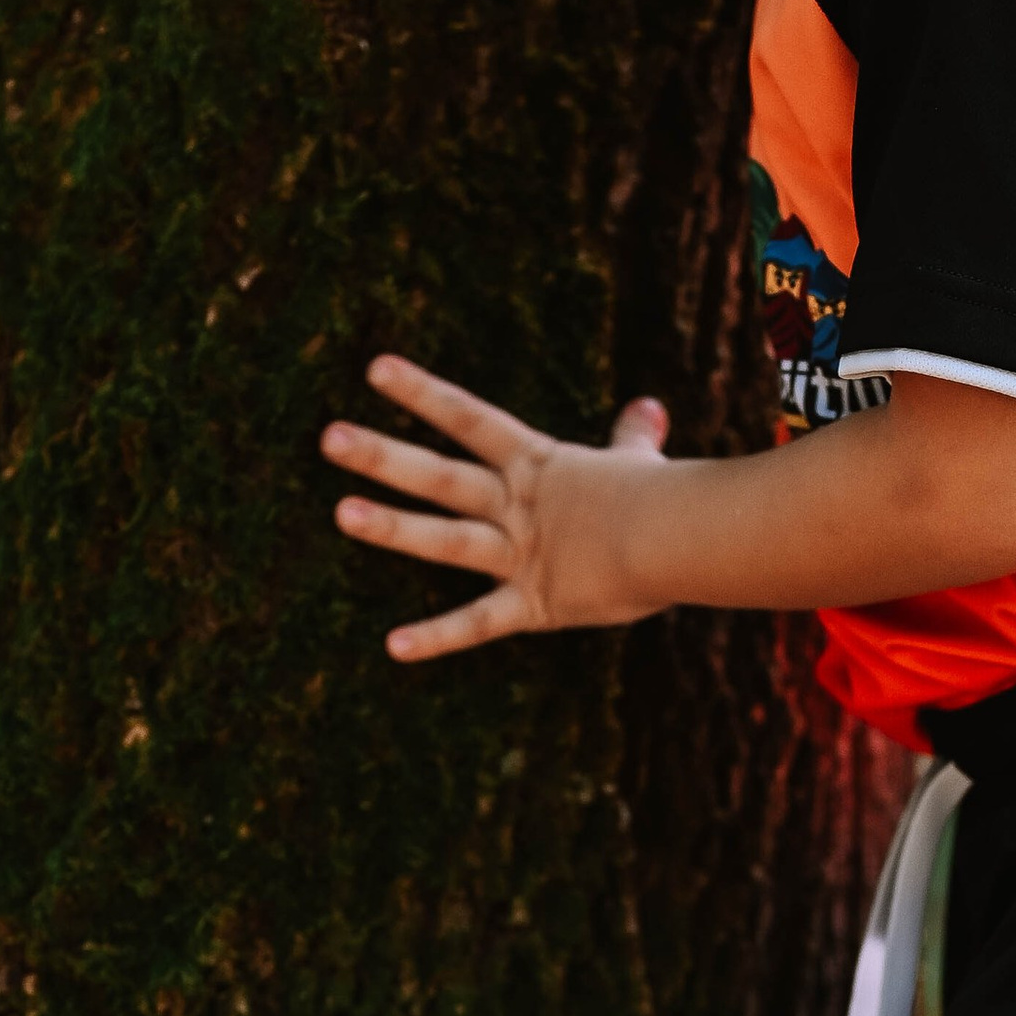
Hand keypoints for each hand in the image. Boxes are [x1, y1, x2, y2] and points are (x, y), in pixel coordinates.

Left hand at [323, 355, 673, 661]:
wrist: (686, 537)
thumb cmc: (669, 499)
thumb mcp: (641, 463)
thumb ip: (633, 438)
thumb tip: (650, 408)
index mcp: (538, 467)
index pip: (471, 418)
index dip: (423, 393)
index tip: (374, 369)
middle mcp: (518, 506)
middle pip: (441, 475)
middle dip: (383, 456)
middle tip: (328, 437)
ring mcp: (521, 553)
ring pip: (446, 539)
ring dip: (392, 527)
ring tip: (339, 512)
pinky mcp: (536, 603)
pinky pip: (479, 624)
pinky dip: (438, 638)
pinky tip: (393, 647)